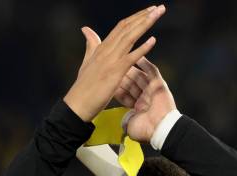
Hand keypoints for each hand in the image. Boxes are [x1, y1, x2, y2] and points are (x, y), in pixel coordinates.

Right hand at [63, 5, 165, 121]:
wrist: (77, 104)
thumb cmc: (83, 87)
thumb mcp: (87, 62)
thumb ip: (90, 44)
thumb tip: (86, 29)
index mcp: (102, 47)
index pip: (121, 27)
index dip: (136, 17)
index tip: (148, 11)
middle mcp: (107, 50)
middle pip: (128, 27)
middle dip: (144, 16)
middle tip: (159, 7)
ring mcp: (111, 60)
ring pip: (130, 37)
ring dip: (145, 24)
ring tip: (157, 14)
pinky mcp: (115, 72)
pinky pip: (131, 57)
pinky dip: (142, 48)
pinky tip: (153, 40)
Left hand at [113, 57, 176, 142]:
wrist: (159, 129)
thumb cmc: (146, 130)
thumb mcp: (129, 126)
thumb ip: (125, 121)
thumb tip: (122, 123)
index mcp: (137, 108)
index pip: (124, 93)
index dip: (115, 86)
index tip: (105, 79)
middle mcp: (144, 97)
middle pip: (130, 82)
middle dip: (120, 74)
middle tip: (111, 65)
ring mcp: (151, 90)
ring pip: (138, 75)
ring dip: (130, 66)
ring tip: (121, 57)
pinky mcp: (159, 84)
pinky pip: (151, 70)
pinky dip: (145, 63)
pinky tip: (138, 56)